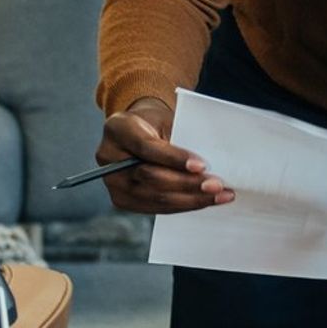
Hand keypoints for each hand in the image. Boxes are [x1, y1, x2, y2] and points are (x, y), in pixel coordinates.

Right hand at [98, 96, 232, 214]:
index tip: (201, 166)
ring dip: (190, 199)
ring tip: (217, 196)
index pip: (147, 147)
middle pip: (150, 176)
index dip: (174, 158)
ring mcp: (113, 182)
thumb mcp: (167, 120)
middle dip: (187, 183)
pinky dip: (182, 205)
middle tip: (216, 185)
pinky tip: (204, 201)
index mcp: (119, 129)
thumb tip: (206, 167)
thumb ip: (179, 139)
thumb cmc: (158, 124)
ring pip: (154, 197)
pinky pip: (155, 207)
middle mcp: (108, 157)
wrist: (141, 132)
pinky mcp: (122, 199)